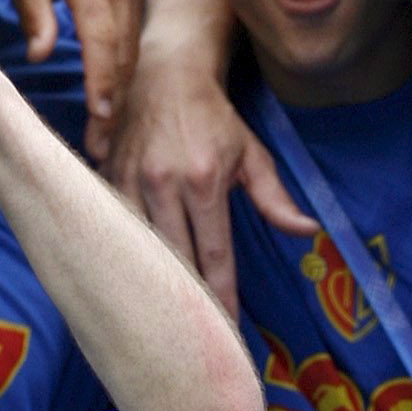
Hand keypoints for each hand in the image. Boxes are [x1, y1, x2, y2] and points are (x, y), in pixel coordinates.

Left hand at [0, 0, 145, 161]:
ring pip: (132, 50)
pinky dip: (123, 69)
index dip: (103, 87)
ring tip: (107, 136)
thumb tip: (41, 56)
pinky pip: (132, 36)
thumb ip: (33, 12)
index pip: (102, 44)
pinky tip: (111, 99)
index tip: (100, 122)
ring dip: (122, 92)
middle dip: (115, 105)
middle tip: (101, 149)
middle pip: (124, 56)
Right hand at [108, 43, 312, 312]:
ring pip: (134, 247)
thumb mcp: (251, 152)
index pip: (213, 254)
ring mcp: (128, 178)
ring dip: (147, 282)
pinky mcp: (103, 174)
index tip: (226, 330)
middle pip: (172, 259)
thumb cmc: (213, 116)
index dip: (220, 296)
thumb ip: (275, 197)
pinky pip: (107, 225)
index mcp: (203, 180)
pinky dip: (118, 253)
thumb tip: (308, 231)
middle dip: (184, 301)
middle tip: (191, 340)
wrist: (165, 70)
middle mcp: (162, 182)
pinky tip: (122, 281)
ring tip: (155, 320)